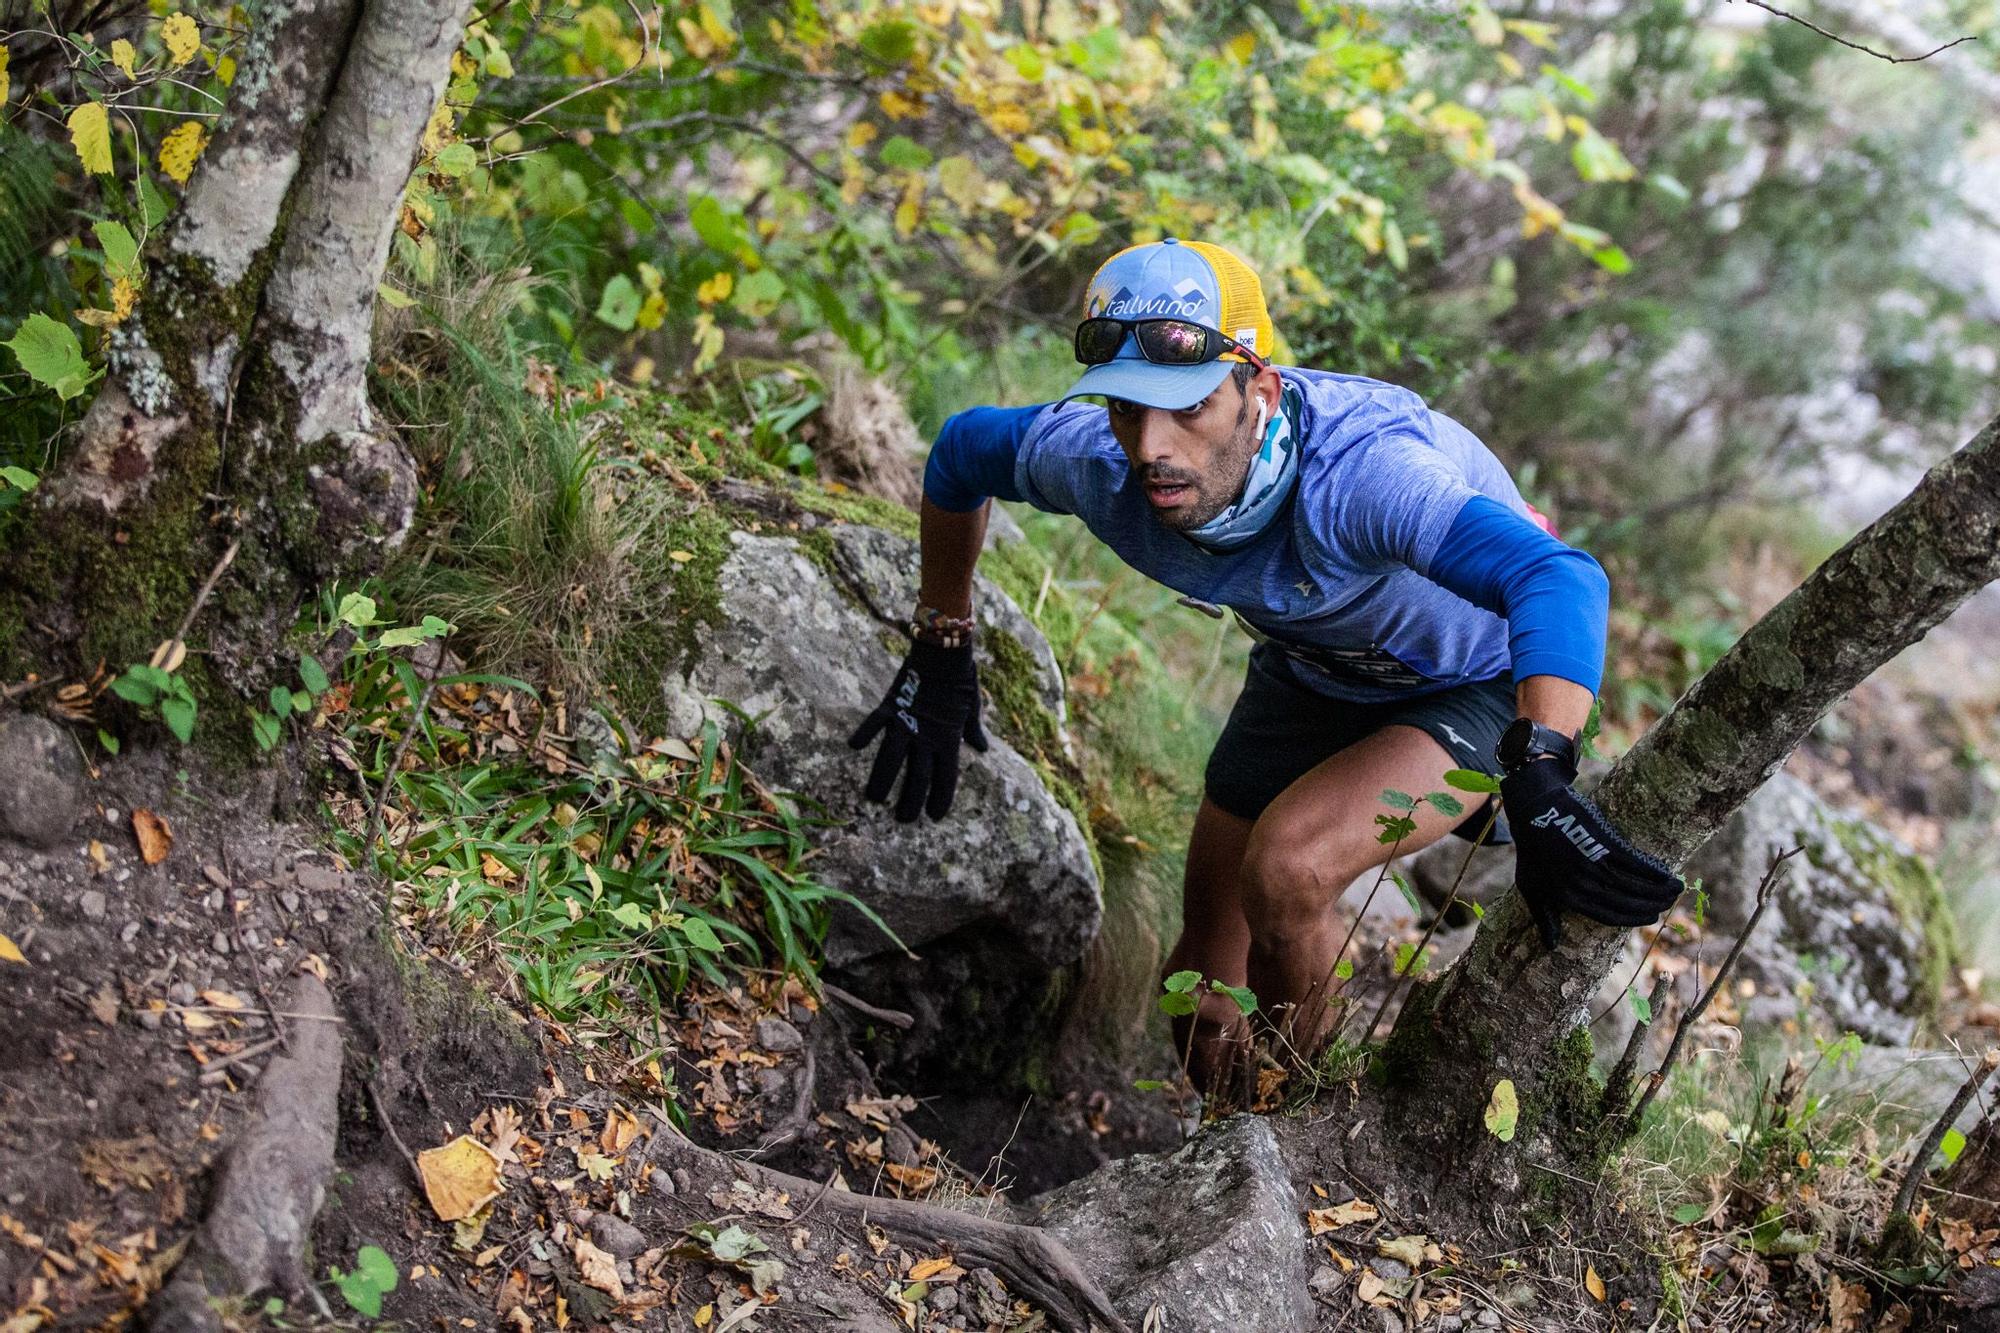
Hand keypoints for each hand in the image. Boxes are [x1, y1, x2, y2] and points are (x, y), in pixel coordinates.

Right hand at [847, 639, 988, 821]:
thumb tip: (981, 748)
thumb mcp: (972, 707)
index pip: (946, 777)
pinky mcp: (891, 704)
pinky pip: (875, 722)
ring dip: (883, 780)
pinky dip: (865, 732)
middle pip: (918, 776)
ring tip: (873, 798)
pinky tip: (852, 746)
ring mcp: (907, 721)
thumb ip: (972, 730)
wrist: (946, 649)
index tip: (934, 817)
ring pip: (892, 758)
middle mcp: (927, 735)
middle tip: (903, 820)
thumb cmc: (962, 679)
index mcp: (949, 738)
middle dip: (910, 801)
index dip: (941, 799)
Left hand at [1501, 758, 1682, 948]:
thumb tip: (1551, 946)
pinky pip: (1633, 862)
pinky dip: (1652, 870)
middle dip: (1651, 905)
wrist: (1534, 809)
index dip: (1633, 919)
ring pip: (1633, 884)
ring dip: (1658, 890)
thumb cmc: (1532, 851)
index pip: (1608, 916)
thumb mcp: (1530, 887)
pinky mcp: (1602, 842)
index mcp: (1567, 898)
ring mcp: (1592, 862)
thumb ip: (1544, 918)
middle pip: (1625, 902)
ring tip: (1675, 890)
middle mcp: (1582, 884)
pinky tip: (1666, 874)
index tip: (1652, 917)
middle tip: (1668, 904)